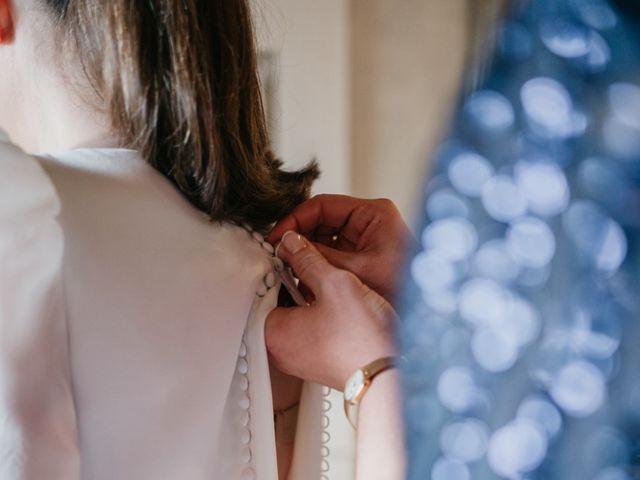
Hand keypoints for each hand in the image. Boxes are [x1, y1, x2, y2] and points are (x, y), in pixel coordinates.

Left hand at [265, 231, 395, 389]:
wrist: (389, 374)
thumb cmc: (362, 340)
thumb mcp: (335, 284)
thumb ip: (308, 260)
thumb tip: (292, 245)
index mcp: (274, 333)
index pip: (261, 290)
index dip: (276, 268)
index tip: (289, 256)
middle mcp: (280, 351)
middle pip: (276, 304)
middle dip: (292, 284)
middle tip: (309, 269)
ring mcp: (298, 360)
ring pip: (293, 317)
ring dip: (306, 299)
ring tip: (327, 288)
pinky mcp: (316, 363)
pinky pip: (307, 332)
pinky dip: (317, 317)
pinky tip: (337, 308)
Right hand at [267, 195, 414, 303]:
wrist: (419, 326)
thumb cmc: (400, 292)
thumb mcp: (353, 270)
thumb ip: (316, 256)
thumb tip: (286, 245)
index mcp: (374, 214)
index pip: (322, 205)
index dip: (295, 220)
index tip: (277, 237)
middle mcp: (368, 224)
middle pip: (320, 223)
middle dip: (299, 240)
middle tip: (278, 255)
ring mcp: (364, 242)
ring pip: (322, 242)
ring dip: (305, 257)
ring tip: (288, 271)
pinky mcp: (360, 260)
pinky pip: (330, 258)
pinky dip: (316, 269)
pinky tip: (304, 283)